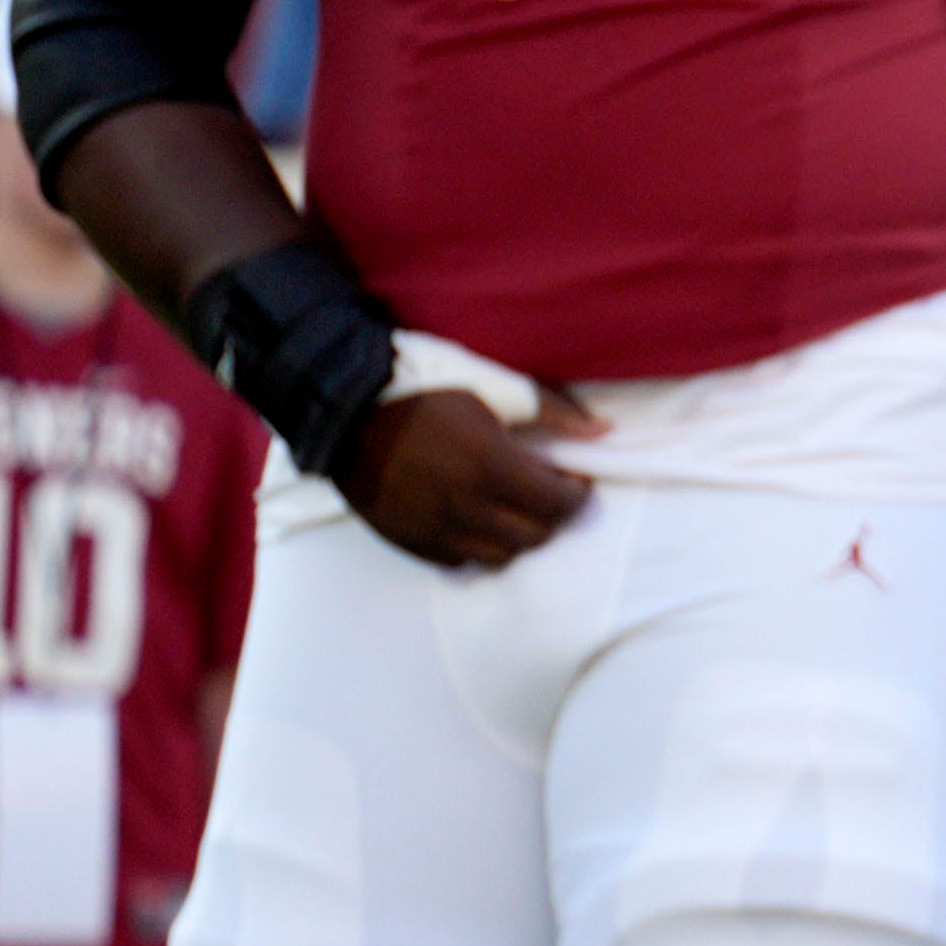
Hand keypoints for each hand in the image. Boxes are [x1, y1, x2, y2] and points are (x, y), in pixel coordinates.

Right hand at [339, 381, 600, 570]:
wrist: (340, 408)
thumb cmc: (421, 388)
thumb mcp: (490, 385)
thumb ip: (552, 410)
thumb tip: (604, 430)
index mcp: (490, 466)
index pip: (560, 504)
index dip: (576, 493)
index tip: (573, 477)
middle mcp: (465, 506)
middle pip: (536, 535)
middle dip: (551, 514)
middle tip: (545, 491)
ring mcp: (434, 529)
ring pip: (502, 555)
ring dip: (518, 533)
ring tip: (511, 505)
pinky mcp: (408, 541)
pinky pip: (460, 560)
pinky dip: (478, 545)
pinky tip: (475, 517)